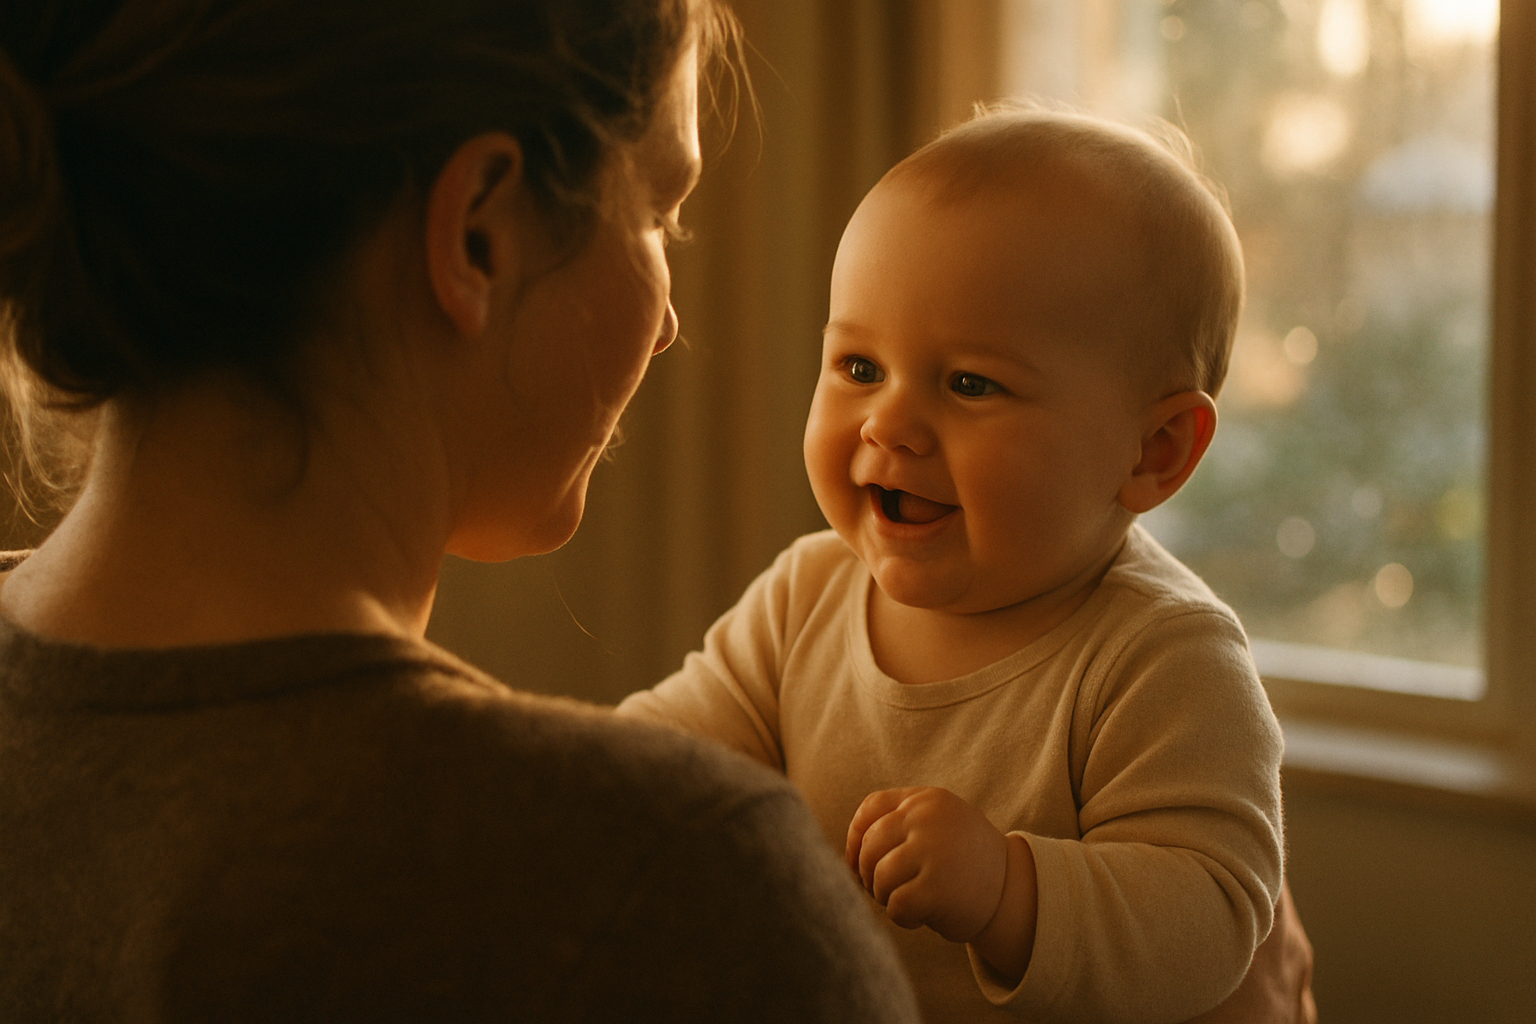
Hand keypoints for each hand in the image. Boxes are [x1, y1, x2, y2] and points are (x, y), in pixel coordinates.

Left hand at [844, 786, 1008, 943]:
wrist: (1013, 891)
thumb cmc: (963, 861)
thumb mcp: (936, 827)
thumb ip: (896, 827)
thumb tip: (840, 859)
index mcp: (927, 799)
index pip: (870, 809)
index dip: (855, 839)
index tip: (857, 863)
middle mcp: (928, 819)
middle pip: (869, 846)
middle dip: (869, 874)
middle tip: (885, 890)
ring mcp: (933, 851)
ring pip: (879, 877)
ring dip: (885, 897)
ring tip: (907, 900)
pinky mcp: (936, 889)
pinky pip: (896, 906)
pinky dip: (902, 918)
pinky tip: (921, 916)